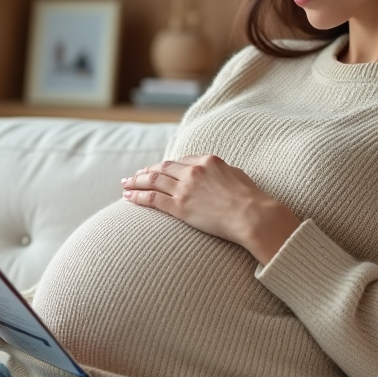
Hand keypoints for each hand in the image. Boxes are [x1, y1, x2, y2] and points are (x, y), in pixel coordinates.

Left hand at [121, 154, 300, 264]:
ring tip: (125, 184)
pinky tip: (128, 197)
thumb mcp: (237, 176)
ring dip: (136, 181)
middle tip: (134, 175)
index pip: (180, 161)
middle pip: (162, 168)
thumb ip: (222, 173)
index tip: (156, 170)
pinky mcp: (180, 207)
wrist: (252, 215)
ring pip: (153, 181)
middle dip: (145, 171)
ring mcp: (185, 188)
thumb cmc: (251, 199)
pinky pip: (152, 199)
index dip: (165, 166)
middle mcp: (193, 171)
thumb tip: (218, 175)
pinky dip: (138, 196)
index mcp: (208, 161)